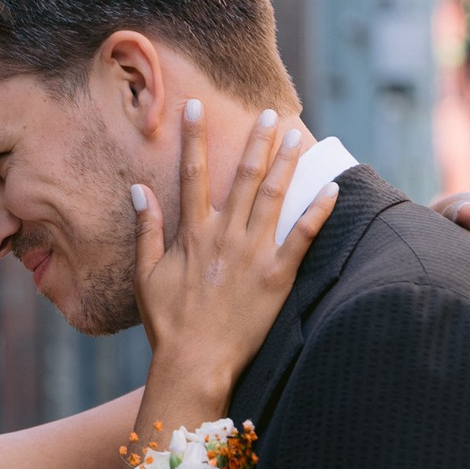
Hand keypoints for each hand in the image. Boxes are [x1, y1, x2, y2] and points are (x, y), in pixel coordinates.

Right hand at [130, 103, 335, 396]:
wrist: (195, 362)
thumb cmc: (168, 322)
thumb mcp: (146, 275)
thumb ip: (146, 229)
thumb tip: (139, 189)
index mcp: (193, 234)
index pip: (192, 174)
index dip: (193, 137)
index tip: (196, 107)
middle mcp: (224, 236)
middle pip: (243, 176)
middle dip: (256, 141)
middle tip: (269, 113)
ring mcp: (253, 254)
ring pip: (273, 197)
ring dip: (286, 163)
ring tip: (297, 136)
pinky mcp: (277, 276)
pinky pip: (302, 237)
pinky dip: (317, 211)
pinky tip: (330, 189)